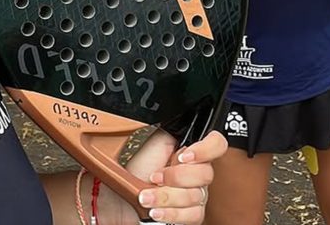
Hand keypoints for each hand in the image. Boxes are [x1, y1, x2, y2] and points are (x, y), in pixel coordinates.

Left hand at [111, 130, 226, 224]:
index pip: (216, 144)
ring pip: (197, 197)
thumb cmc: (126, 169)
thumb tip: (183, 115)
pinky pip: (192, 216)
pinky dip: (171, 213)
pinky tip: (156, 210)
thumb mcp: (148, 142)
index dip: (206, 150)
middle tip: (155, 177)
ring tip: (146, 195)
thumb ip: (171, 131)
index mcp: (187, 151)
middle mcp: (193, 172)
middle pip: (206, 174)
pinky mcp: (185, 215)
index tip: (183, 156)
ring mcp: (191, 195)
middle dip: (177, 177)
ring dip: (167, 196)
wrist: (113, 197)